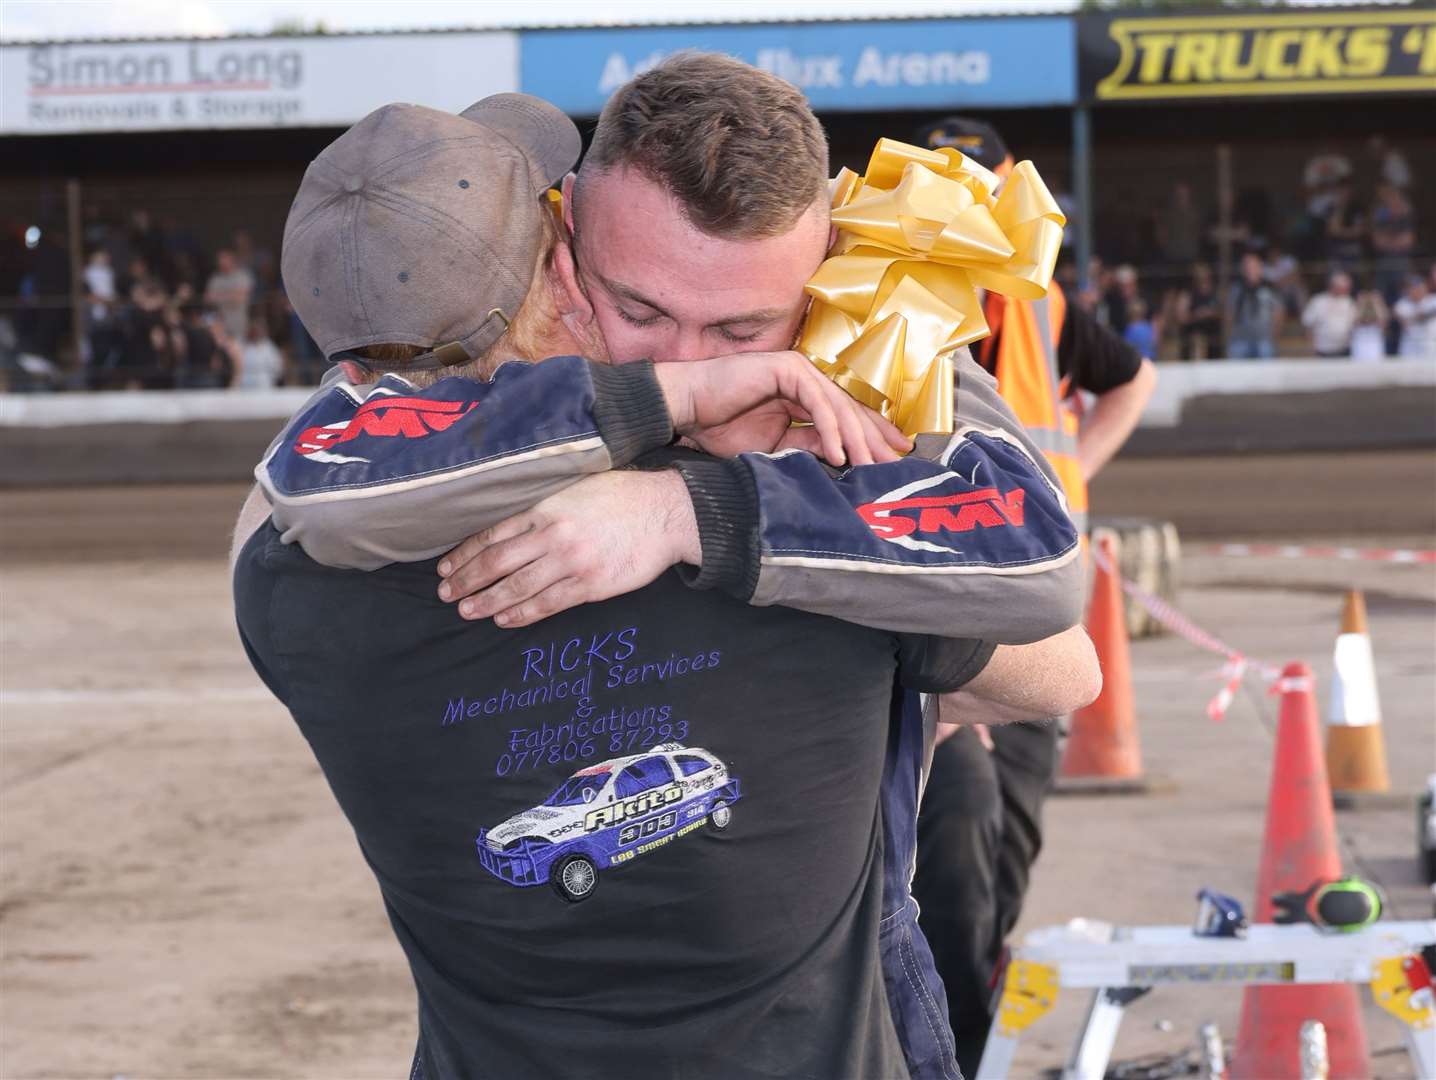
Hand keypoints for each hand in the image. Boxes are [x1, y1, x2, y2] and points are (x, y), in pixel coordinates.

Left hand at [436, 470, 697, 627]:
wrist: (667, 512)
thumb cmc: (624, 496)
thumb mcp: (576, 487)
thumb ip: (544, 506)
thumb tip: (512, 524)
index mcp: (546, 509)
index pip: (493, 534)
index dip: (464, 554)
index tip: (446, 567)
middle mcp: (553, 535)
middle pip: (497, 563)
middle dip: (466, 580)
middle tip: (446, 594)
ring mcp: (571, 562)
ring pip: (517, 587)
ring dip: (487, 601)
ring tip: (467, 611)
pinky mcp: (591, 584)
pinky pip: (548, 604)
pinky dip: (522, 613)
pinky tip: (504, 619)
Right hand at [654, 350, 908, 466]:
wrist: (688, 408)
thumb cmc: (721, 427)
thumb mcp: (775, 446)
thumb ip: (808, 445)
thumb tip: (842, 456)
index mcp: (805, 394)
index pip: (847, 415)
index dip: (871, 435)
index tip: (892, 458)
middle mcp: (807, 378)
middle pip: (851, 408)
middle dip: (874, 438)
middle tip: (895, 463)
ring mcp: (798, 369)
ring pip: (839, 406)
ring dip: (856, 438)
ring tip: (869, 466)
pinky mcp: (787, 368)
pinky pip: (817, 402)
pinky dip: (830, 429)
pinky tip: (839, 454)